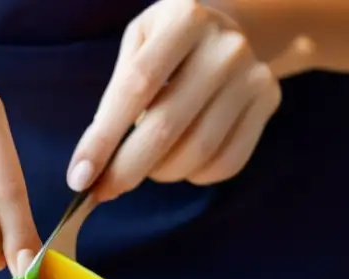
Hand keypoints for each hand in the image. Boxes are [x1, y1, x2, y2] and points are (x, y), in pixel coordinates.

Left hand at [68, 0, 307, 200]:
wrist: (231, 26)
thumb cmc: (169, 42)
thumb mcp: (139, 43)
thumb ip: (118, 93)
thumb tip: (94, 163)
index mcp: (183, 17)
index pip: (135, 87)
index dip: (104, 138)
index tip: (79, 178)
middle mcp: (224, 44)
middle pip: (166, 126)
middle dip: (127, 169)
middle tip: (103, 191)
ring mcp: (252, 73)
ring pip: (197, 152)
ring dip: (162, 173)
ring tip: (148, 165)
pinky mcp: (268, 99)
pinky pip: (227, 162)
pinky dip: (195, 175)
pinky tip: (182, 163)